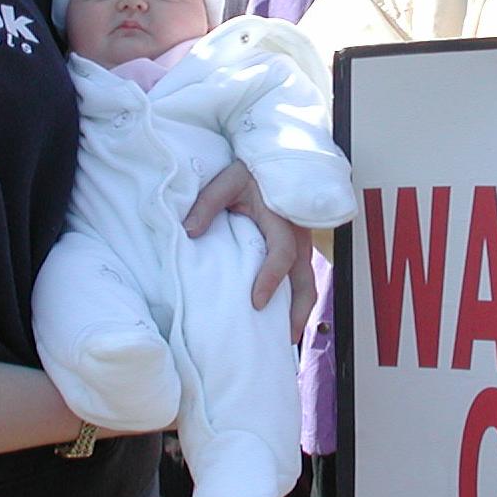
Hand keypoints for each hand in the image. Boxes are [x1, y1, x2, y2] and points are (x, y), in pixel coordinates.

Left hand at [183, 161, 316, 338]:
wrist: (274, 159)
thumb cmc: (251, 170)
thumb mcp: (227, 180)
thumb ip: (207, 203)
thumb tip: (189, 232)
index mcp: (281, 219)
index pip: (282, 253)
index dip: (271, 278)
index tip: (256, 302)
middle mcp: (298, 235)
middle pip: (306, 279)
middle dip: (297, 310)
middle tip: (282, 338)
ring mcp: (302, 243)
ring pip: (308, 282)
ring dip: (299, 310)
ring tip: (283, 338)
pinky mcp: (298, 249)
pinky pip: (301, 278)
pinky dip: (296, 300)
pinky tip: (281, 319)